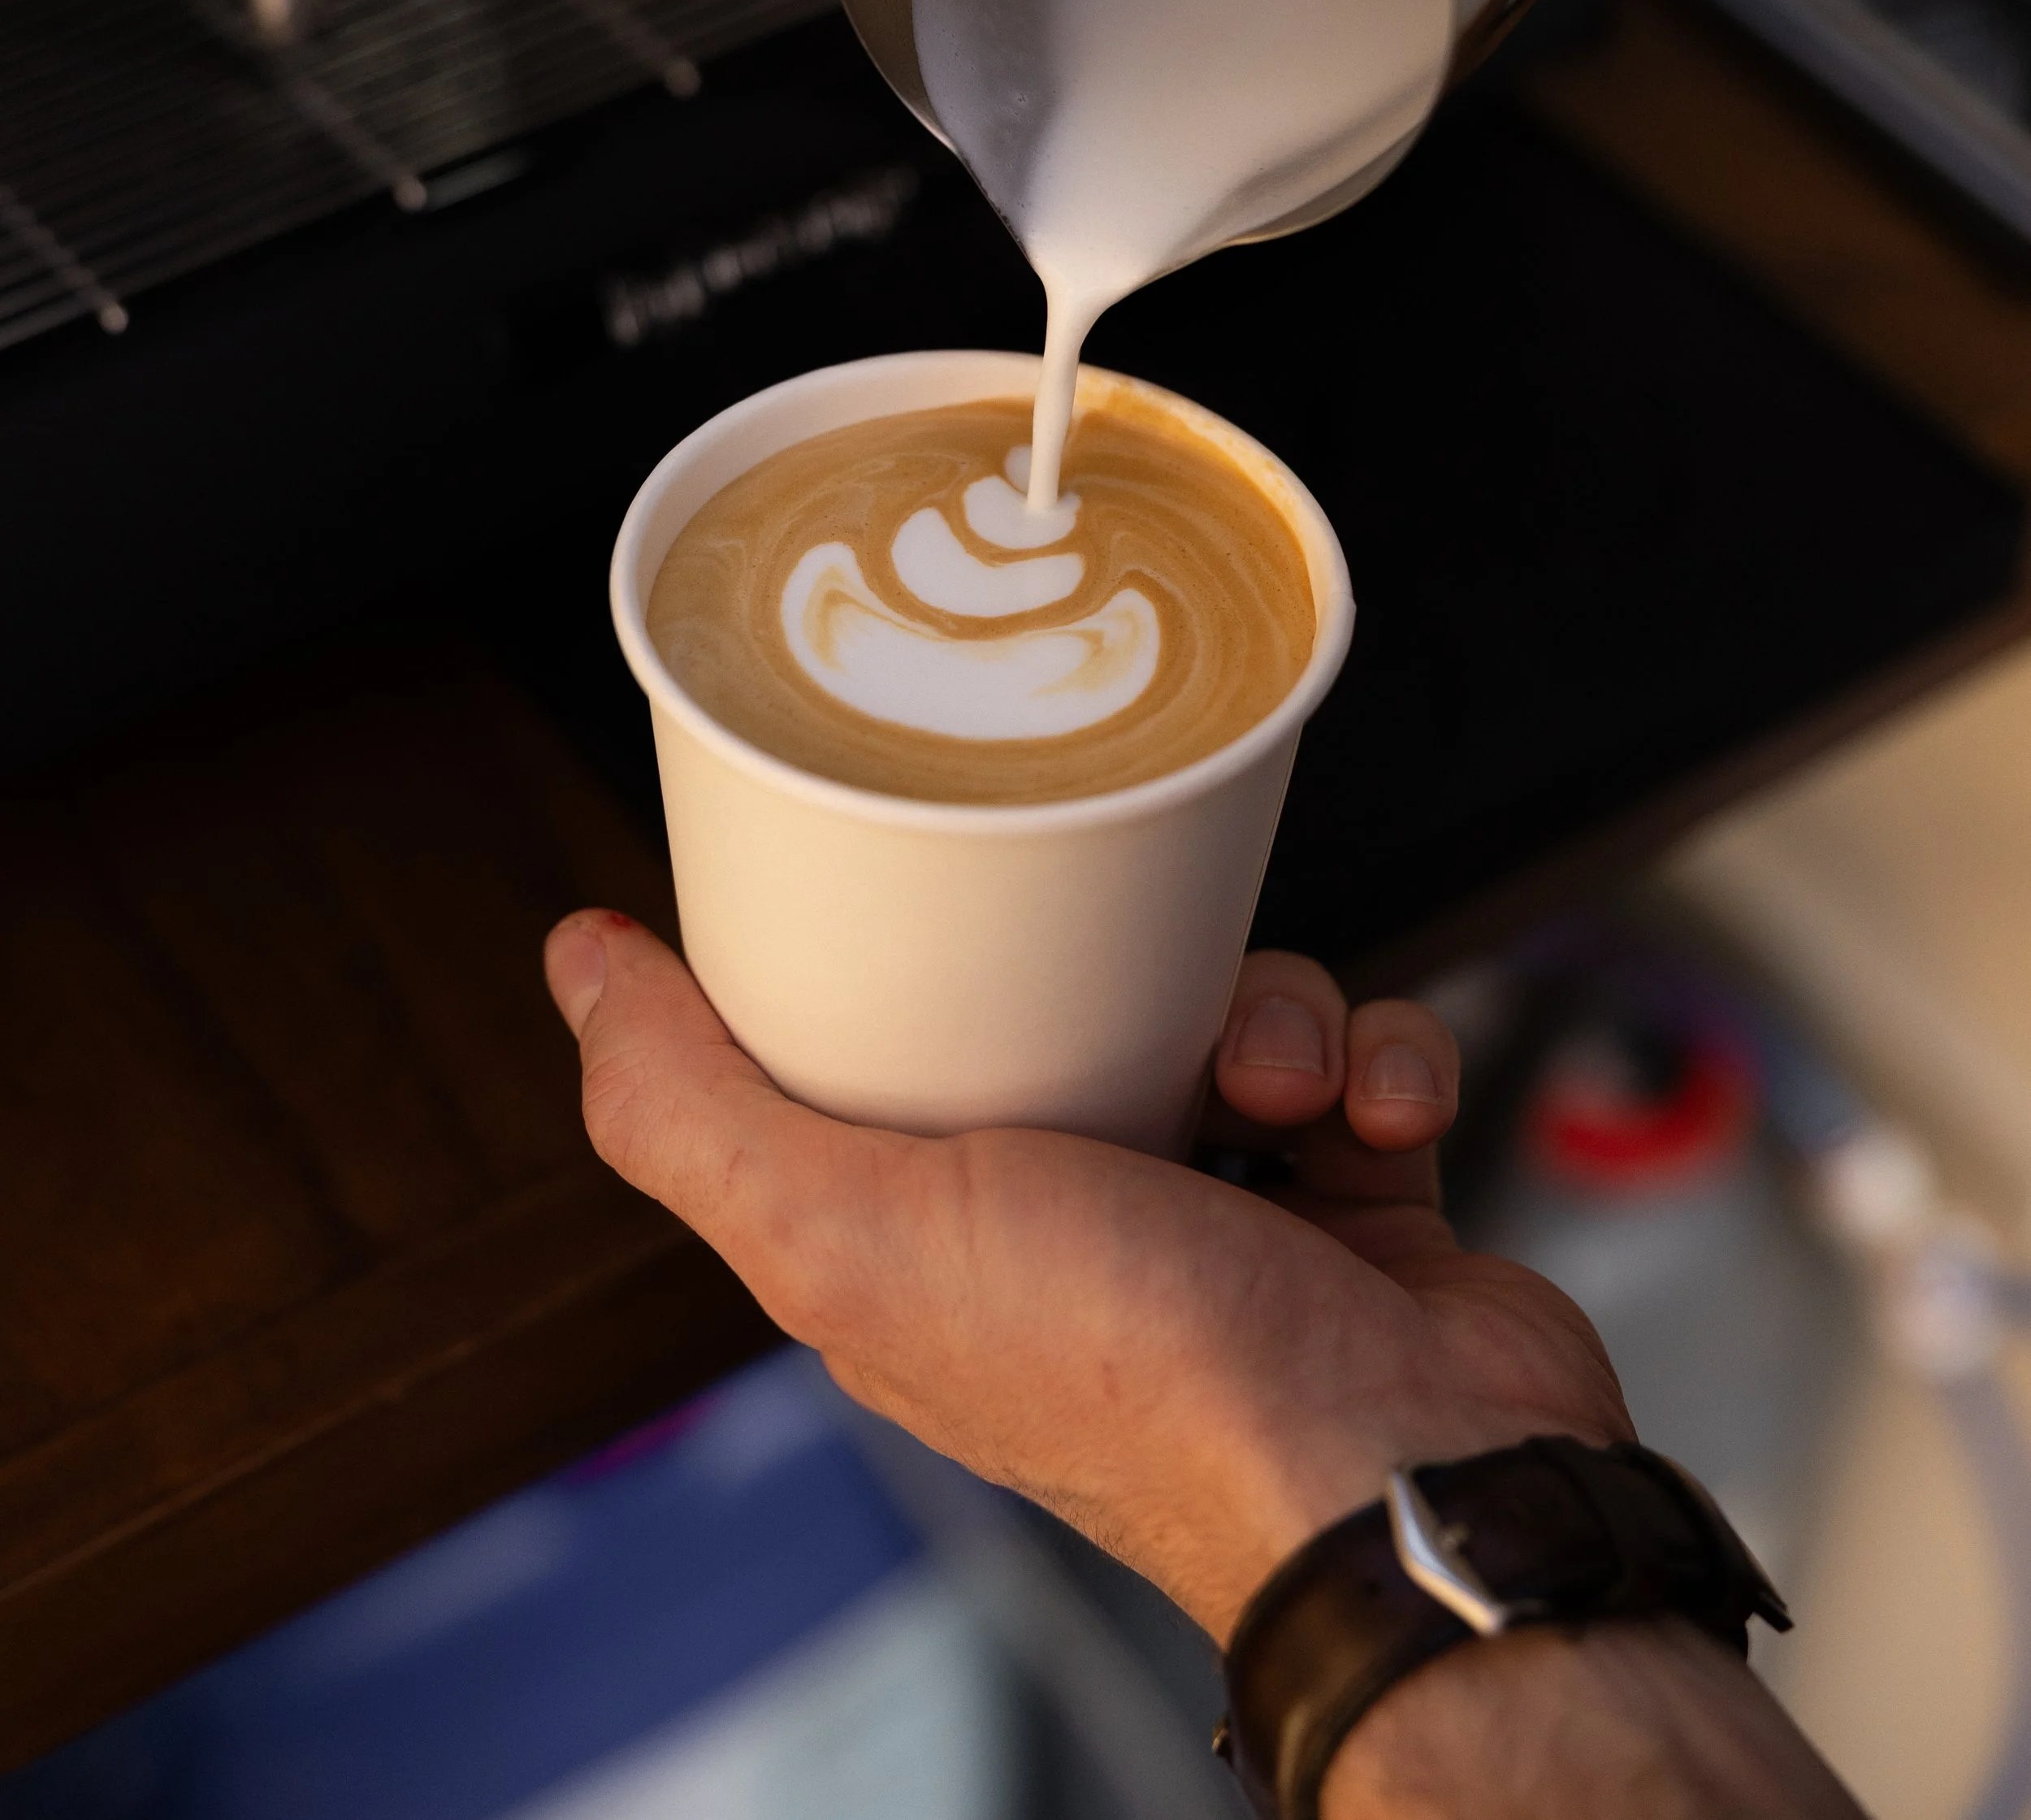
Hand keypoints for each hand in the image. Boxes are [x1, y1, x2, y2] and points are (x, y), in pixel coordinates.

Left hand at [544, 918, 1628, 1640]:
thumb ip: (692, 1111)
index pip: (875, 1057)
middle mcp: (1065, 1236)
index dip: (895, 959)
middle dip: (1132, 972)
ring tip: (1278, 1085)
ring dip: (1275, 1016)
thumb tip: (576, 963)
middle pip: (1072, 1007)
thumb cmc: (1139, 1381)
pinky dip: (1377, 1063)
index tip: (925, 873)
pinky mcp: (1353, 1207)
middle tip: (1161, 989)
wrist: (1406, 1481)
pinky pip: (1356, 1059)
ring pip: (1228, 1011)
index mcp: (924, 1247)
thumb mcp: (851, 1232)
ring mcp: (1220, 1221)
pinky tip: (1373, 1117)